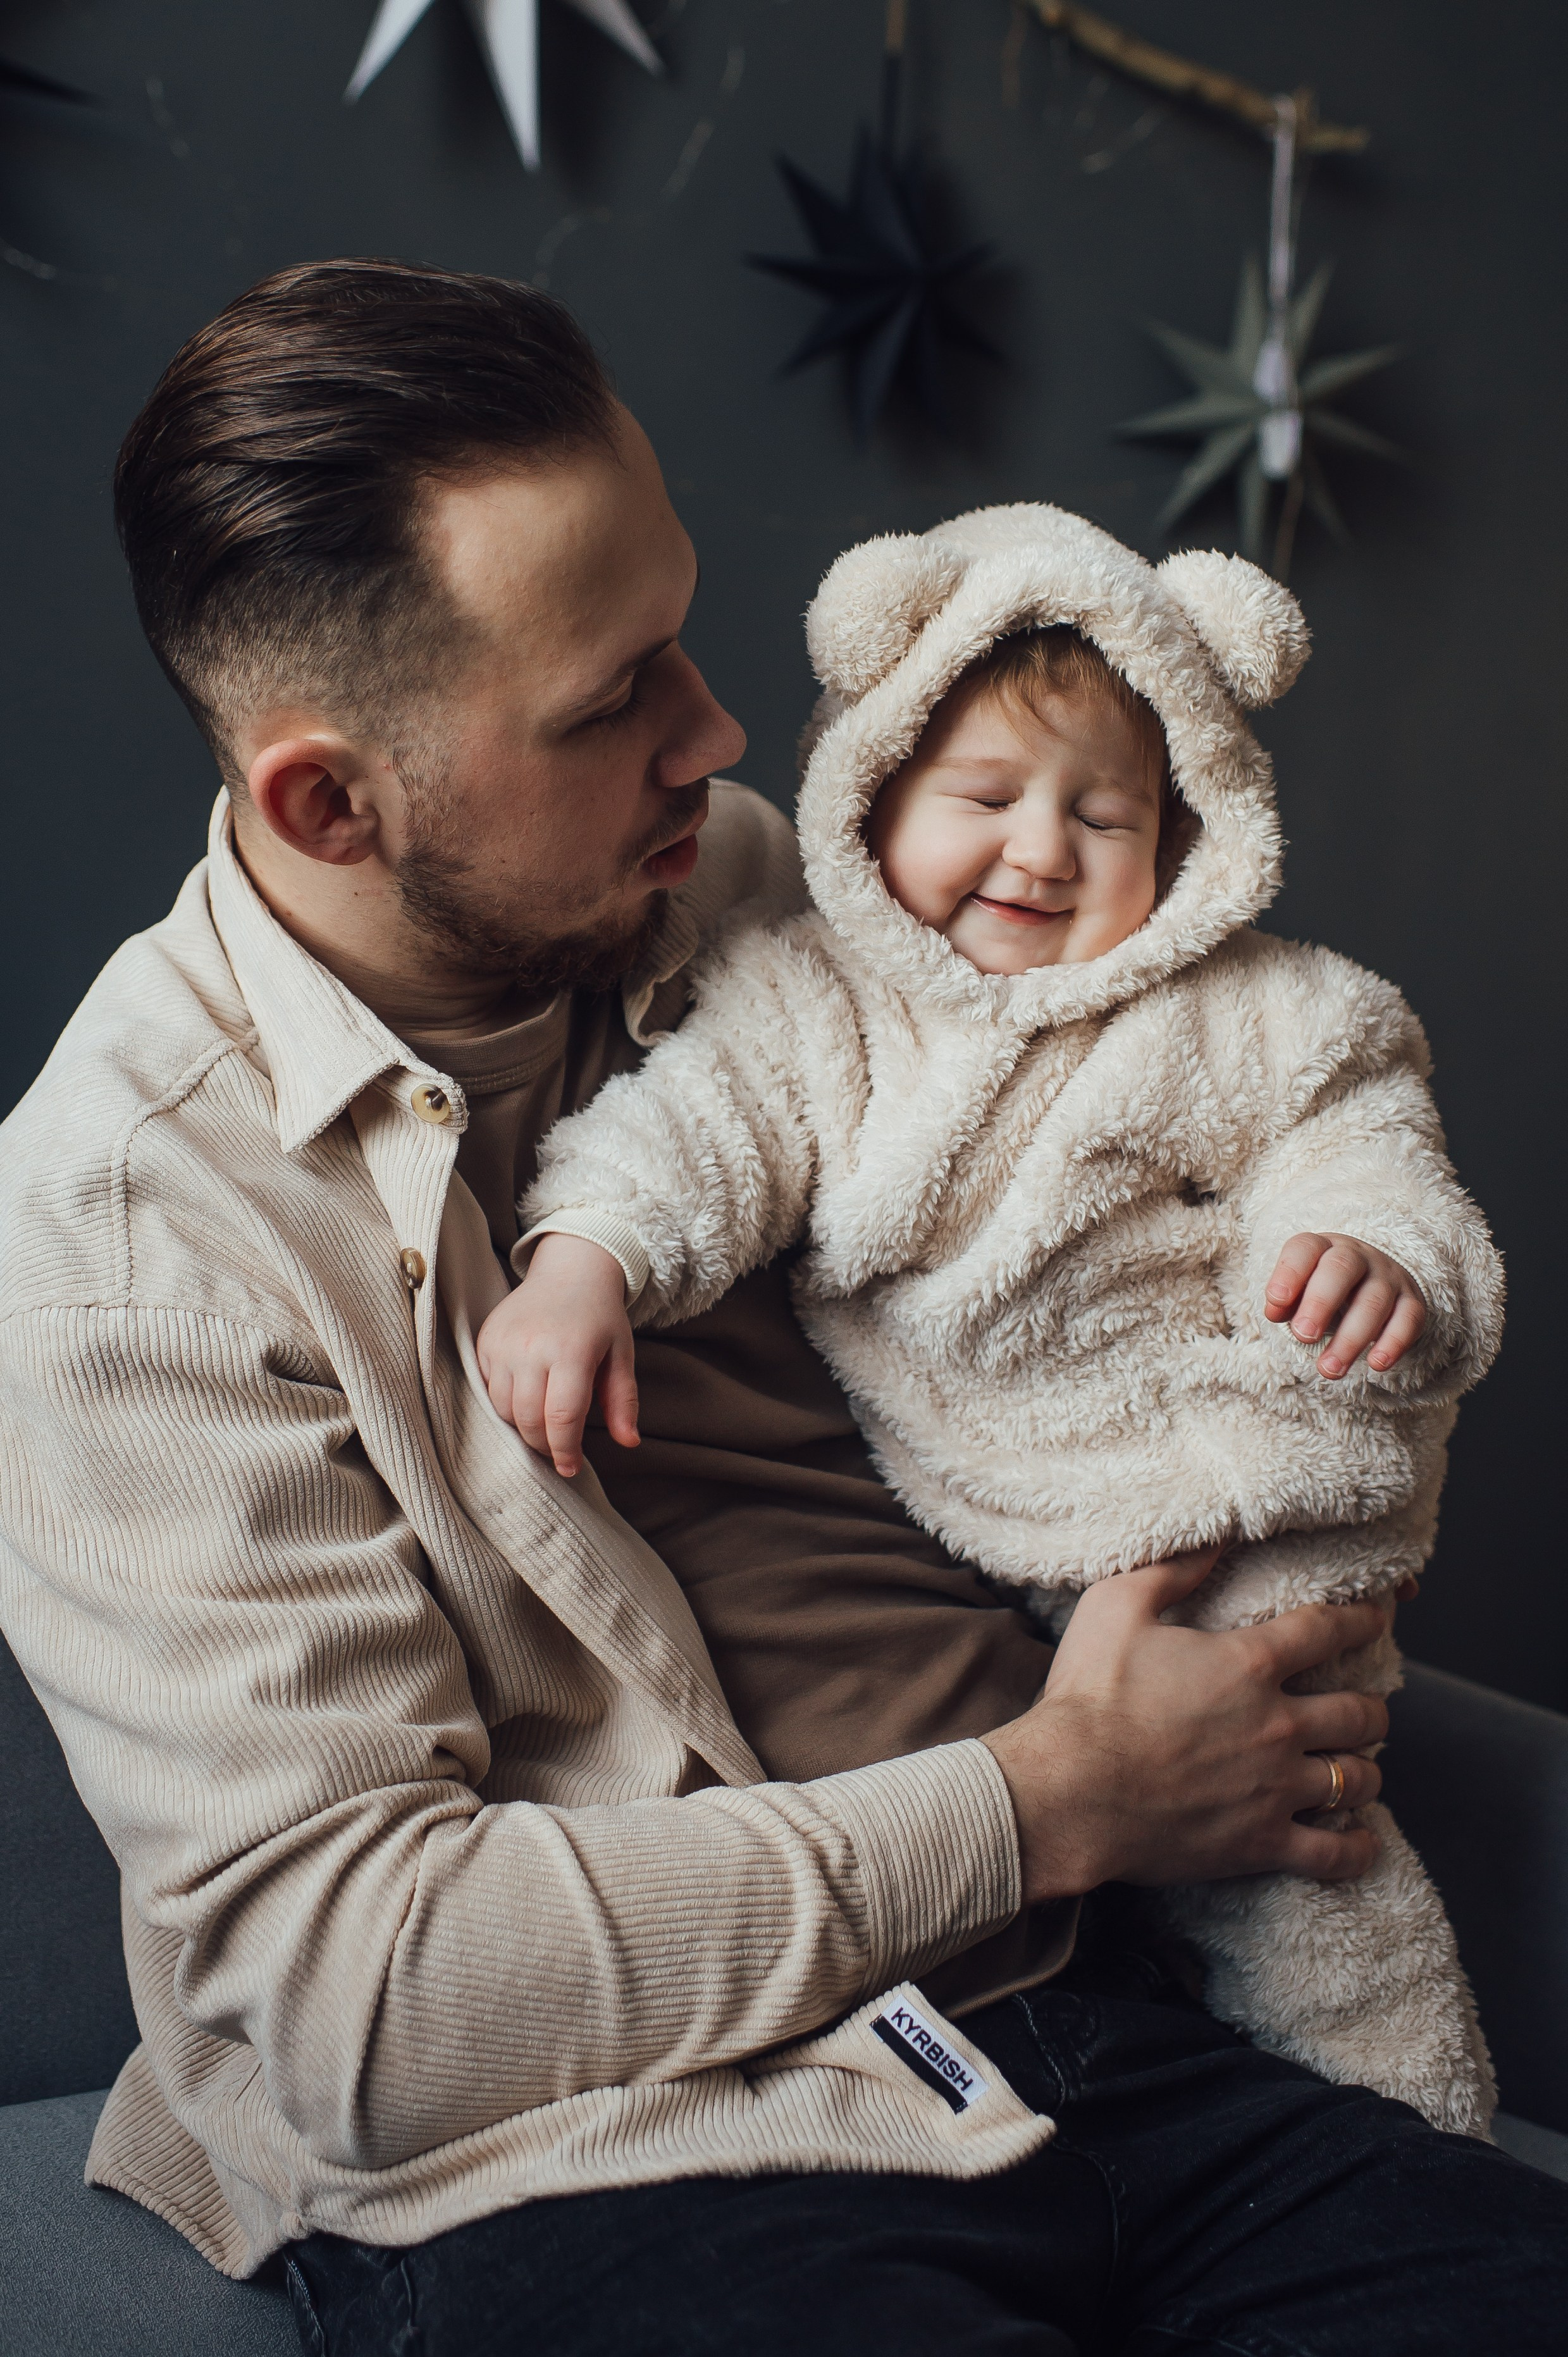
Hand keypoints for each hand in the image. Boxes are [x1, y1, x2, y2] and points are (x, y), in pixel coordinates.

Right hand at [475, 1235, 638, 1477]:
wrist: (569, 1270)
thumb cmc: (600, 1316)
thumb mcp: (621, 1354)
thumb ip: (623, 1401)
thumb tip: (630, 1442)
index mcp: (571, 1351)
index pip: (562, 1418)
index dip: (566, 1451)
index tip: (571, 1468)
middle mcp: (532, 1348)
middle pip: (529, 1420)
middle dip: (544, 1445)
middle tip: (560, 1449)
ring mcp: (503, 1343)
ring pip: (504, 1409)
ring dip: (523, 1426)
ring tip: (544, 1424)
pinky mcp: (485, 1341)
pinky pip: (487, 1389)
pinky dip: (505, 1403)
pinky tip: (526, 1397)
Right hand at [982, 1550, 1390, 1905]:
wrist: (1068, 1791)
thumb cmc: (1088, 1697)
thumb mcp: (1116, 1607)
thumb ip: (1172, 1569)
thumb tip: (1216, 1538)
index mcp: (1249, 1664)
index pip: (1329, 1630)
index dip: (1363, 1618)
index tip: (1379, 1617)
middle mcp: (1278, 1725)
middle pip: (1361, 1711)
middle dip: (1371, 1705)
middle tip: (1365, 1704)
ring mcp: (1276, 1788)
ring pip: (1356, 1778)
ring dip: (1364, 1768)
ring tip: (1357, 1765)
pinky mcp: (1262, 1842)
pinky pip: (1335, 1853)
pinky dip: (1358, 1847)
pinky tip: (1361, 1839)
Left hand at [1263, 1231, 1426, 1378]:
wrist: (1371, 1280)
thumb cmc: (1322, 1290)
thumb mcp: (1299, 1290)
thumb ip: (1284, 1301)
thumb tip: (1275, 1312)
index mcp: (1322, 1248)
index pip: (1306, 1248)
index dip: (1290, 1273)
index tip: (1276, 1301)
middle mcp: (1357, 1256)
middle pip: (1341, 1269)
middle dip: (1320, 1303)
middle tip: (1303, 1336)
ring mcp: (1388, 1277)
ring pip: (1374, 1301)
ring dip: (1351, 1339)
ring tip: (1329, 1369)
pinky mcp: (1411, 1301)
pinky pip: (1409, 1318)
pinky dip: (1393, 1342)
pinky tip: (1376, 1363)